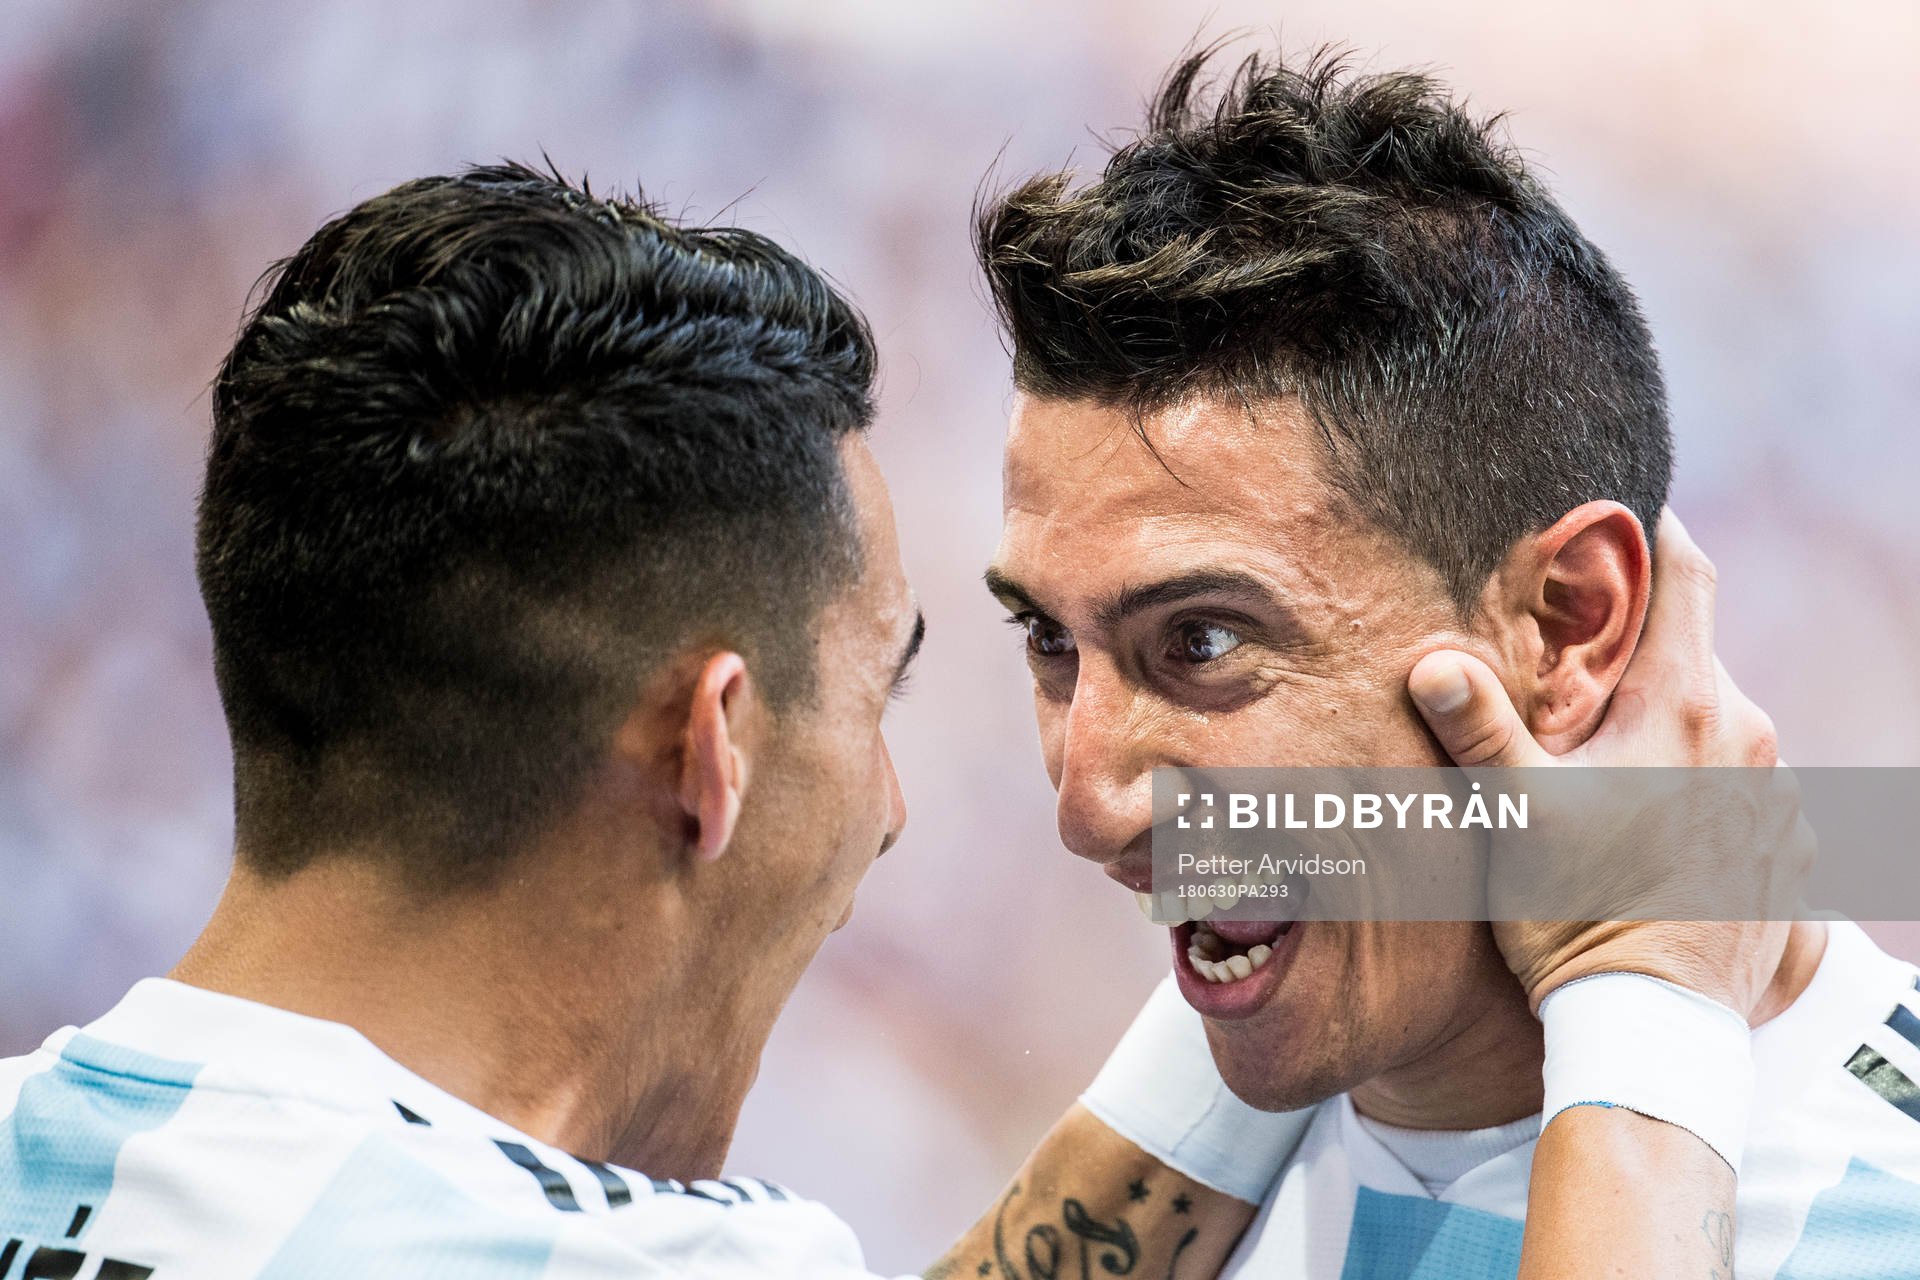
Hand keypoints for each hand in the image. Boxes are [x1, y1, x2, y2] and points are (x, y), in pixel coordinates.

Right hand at [1405, 510, 1803, 1017]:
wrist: (1655, 1024)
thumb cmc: (1577, 914)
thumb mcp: (1513, 814)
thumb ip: (1476, 728)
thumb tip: (1431, 662)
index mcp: (1682, 707)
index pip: (1686, 577)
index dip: (1653, 533)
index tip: (1620, 515)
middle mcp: (1747, 736)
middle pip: (1691, 658)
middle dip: (1634, 654)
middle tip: (1570, 667)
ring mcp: (1778, 798)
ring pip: (1716, 726)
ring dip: (1666, 728)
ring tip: (1603, 765)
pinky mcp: (1789, 851)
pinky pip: (1742, 788)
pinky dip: (1699, 787)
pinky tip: (1647, 828)